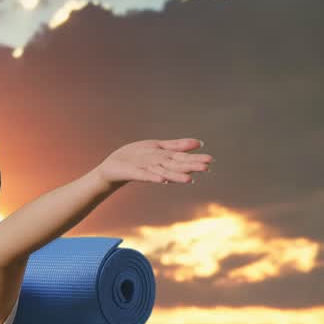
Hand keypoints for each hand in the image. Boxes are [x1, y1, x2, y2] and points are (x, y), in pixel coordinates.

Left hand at [94, 138, 211, 186]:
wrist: (113, 167)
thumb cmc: (136, 157)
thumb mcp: (159, 147)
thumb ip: (177, 146)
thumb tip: (199, 143)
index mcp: (165, 159)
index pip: (182, 159)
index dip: (195, 159)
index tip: (210, 161)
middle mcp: (158, 166)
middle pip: (176, 166)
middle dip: (190, 167)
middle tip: (206, 169)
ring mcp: (147, 170)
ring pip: (163, 172)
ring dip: (175, 176)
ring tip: (189, 180)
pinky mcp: (134, 173)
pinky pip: (145, 176)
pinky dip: (153, 177)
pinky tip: (162, 180)